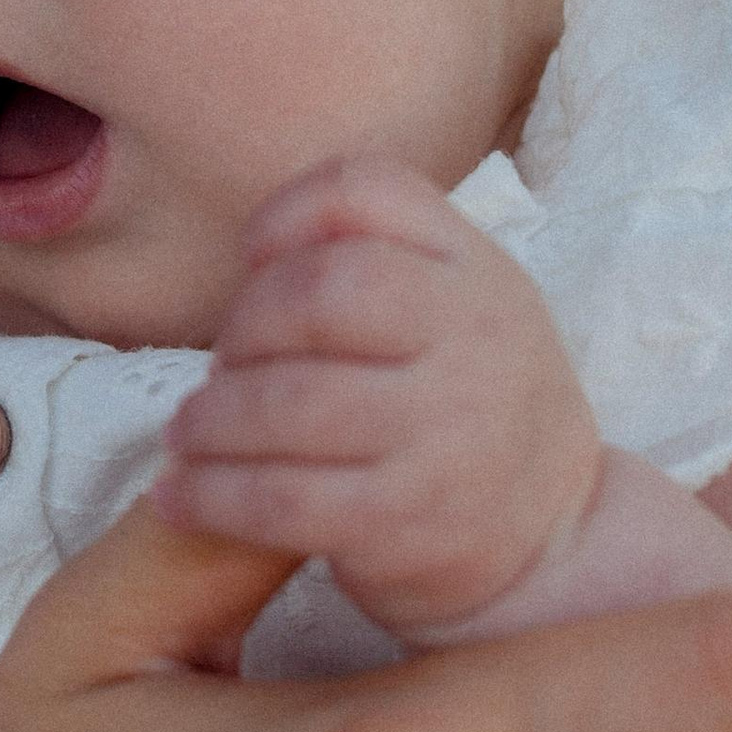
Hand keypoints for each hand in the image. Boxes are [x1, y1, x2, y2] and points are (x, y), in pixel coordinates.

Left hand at [151, 154, 598, 634]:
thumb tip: (252, 257)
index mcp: (476, 269)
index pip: (365, 191)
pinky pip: (281, 499)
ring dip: (210, 419)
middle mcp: (473, 339)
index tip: (252, 262)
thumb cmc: (473, 407)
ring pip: (288, 401)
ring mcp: (445, 434)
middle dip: (242, 328)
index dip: (284, 215)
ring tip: (188, 433)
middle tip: (221, 369)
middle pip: (318, 292)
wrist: (553, 540)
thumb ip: (380, 258)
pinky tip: (178, 498)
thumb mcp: (463, 306)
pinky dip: (210, 496)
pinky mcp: (408, 523)